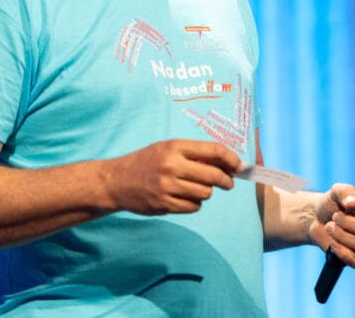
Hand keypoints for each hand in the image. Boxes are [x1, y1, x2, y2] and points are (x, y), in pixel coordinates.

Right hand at [102, 139, 240, 215]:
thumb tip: (225, 163)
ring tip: (196, 188)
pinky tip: (185, 197)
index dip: (231, 158)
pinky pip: (193, 207)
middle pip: (213, 175)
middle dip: (226, 180)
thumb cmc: (145, 162)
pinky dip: (194, 204)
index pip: (213, 150)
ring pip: (205, 193)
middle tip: (228, 183)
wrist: (116, 181)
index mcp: (174, 147)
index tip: (238, 165)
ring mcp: (168, 186)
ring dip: (206, 192)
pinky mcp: (164, 204)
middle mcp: (172, 165)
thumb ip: (193, 154)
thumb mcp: (166, 149)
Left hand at [312, 183, 354, 267]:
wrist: (317, 219)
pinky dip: (341, 250)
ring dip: (342, 235)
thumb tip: (353, 203)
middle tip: (335, 216)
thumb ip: (346, 192)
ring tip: (330, 226)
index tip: (349, 206)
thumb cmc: (332, 204)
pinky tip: (333, 241)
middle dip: (349, 223)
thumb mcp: (336, 192)